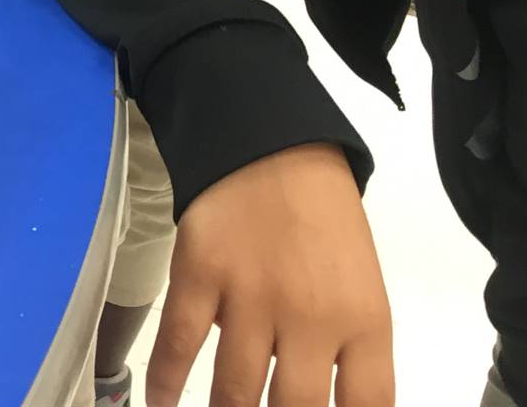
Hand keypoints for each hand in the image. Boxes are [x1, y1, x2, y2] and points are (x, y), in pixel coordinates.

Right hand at [149, 144, 393, 406]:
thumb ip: (347, 352)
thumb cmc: (324, 221)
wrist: (271, 144)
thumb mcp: (359, 288)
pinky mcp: (199, 276)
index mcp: (364, 321)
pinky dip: (166, 383)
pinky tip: (162, 404)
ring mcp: (251, 297)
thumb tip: (313, 404)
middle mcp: (311, 318)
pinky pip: (180, 345)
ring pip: (235, 392)